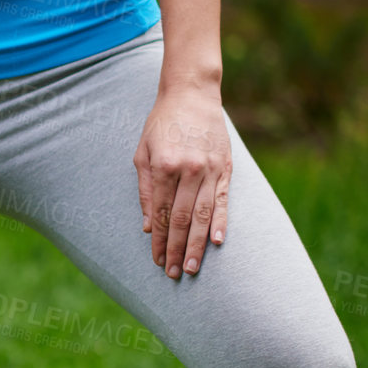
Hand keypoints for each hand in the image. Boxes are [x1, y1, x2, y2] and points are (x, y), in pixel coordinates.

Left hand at [133, 88, 230, 278]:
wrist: (192, 94)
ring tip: (191, 267)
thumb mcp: (142, 153)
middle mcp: (188, 170)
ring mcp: (210, 169)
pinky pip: (224, 201)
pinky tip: (216, 243)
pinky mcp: (226, 167)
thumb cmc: (161, 124)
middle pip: (180, 219)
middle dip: (175, 249)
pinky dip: (220, 223)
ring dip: (196, 244)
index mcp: (164, 167)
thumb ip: (144, 189)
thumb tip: (146, 225)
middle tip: (173, 273)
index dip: (157, 240)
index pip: (159, 213)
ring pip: (202, 215)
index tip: (155, 260)